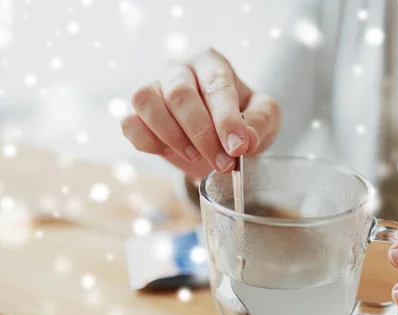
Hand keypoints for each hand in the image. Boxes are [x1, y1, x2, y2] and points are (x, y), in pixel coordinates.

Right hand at [120, 48, 279, 178]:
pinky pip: (131, 123)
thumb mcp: (264, 119)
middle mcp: (179, 71)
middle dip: (202, 135)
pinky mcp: (136, 114)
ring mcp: (154, 89)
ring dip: (173, 137)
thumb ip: (259, 123)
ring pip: (148, 103)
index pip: (216, 85)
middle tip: (222, 164)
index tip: (237, 148)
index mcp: (212, 64)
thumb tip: (245, 139)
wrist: (220, 139)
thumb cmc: (243, 120)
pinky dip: (147, 142)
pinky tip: (169, 153)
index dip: (226, 119)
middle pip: (180, 95)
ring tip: (196, 157)